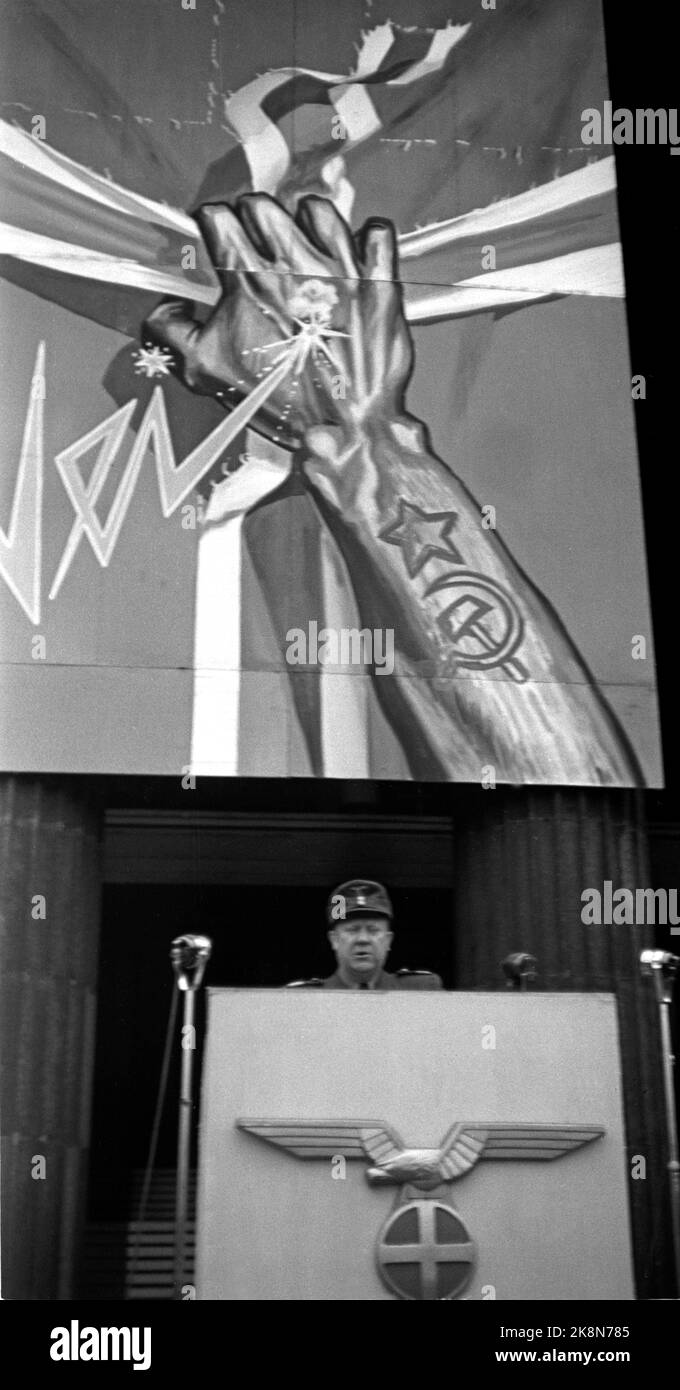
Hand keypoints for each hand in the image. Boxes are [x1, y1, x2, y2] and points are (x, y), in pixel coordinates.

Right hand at [143, 194, 412, 449]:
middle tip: (256, 241)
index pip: (219, 216)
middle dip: (253, 216)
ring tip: (303, 243)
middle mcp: (294, 266)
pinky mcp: (379, 281)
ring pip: (318, 208)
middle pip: (264, 205)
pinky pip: (379, 232)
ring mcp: (342, 270)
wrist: (343, 429)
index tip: (216, 232)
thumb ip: (170, 332)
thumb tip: (164, 307)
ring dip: (305, 220)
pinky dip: (368, 235)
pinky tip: (356, 252)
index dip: (212, 222)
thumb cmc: (281, 404)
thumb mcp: (207, 372)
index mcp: (248, 281)